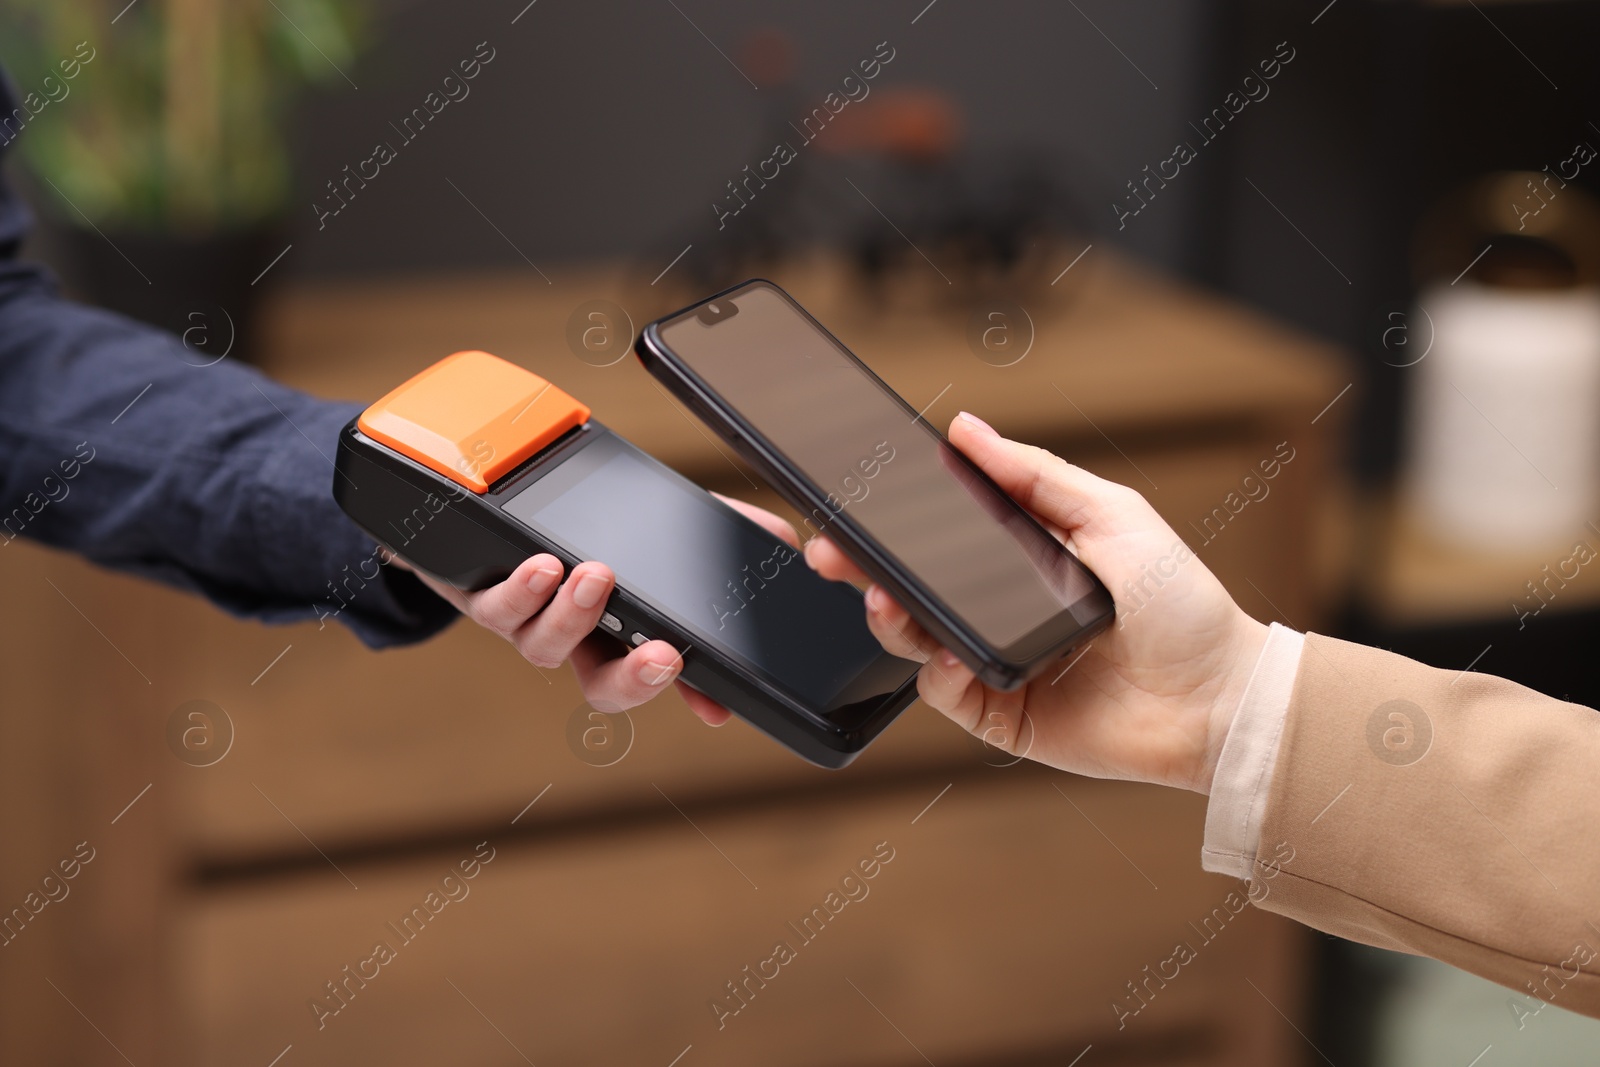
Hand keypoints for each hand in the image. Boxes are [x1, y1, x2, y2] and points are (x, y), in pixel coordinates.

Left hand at [398, 496, 798, 723]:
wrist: (476, 495)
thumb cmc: (578, 521)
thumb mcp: (660, 521)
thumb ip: (721, 533)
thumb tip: (786, 543)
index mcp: (618, 633)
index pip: (663, 675)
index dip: (693, 696)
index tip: (717, 706)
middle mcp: (574, 639)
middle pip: (603, 687)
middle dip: (637, 679)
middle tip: (665, 656)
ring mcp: (526, 621)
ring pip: (547, 647)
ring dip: (575, 616)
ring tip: (597, 576)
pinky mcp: (479, 594)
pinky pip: (498, 608)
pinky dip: (523, 591)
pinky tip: (544, 566)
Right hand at [804, 412, 1267, 793]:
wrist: (1218, 698)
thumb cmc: (1181, 604)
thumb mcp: (1112, 514)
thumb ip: (1037, 473)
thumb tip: (969, 429)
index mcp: (1019, 560)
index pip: (940, 536)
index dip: (892, 521)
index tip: (853, 502)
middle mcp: (1001, 611)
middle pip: (911, 587)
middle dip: (863, 568)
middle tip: (831, 552)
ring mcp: (996, 663)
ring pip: (914, 640)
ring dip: (889, 618)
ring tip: (884, 602)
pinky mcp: (1000, 717)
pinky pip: (942, 693)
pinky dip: (931, 672)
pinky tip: (942, 653)